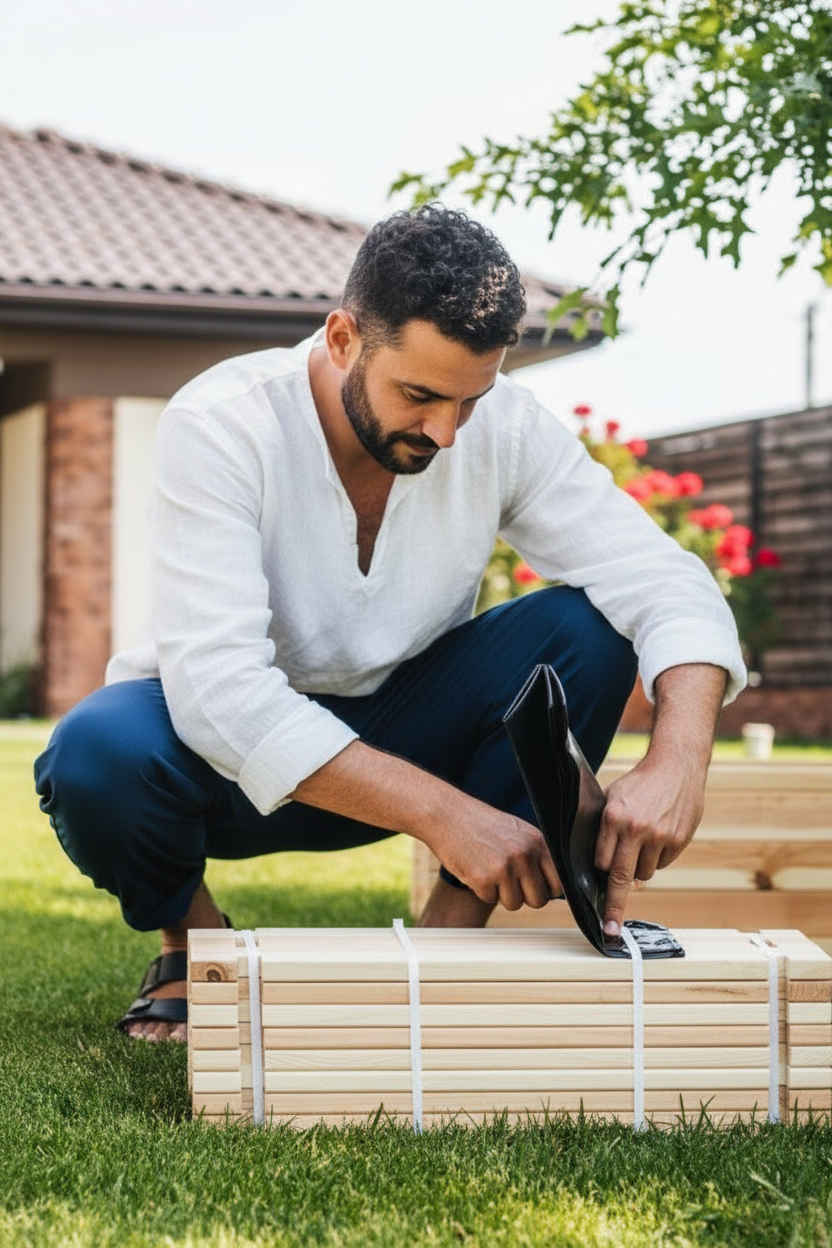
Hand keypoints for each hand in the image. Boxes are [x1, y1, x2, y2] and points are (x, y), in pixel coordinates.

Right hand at [426, 808, 560, 912]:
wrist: (446, 814)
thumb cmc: (480, 824)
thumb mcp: (516, 832)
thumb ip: (535, 855)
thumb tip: (553, 887)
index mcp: (537, 842)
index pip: (557, 883)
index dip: (544, 889)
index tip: (532, 886)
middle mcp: (524, 855)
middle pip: (538, 900)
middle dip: (523, 896)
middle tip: (507, 881)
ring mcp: (504, 868)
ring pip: (514, 904)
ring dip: (501, 894)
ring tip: (489, 871)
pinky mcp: (483, 879)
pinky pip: (490, 900)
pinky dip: (481, 890)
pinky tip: (475, 869)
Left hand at [594, 753, 705, 936]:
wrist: (676, 766)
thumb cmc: (638, 784)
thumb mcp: (612, 798)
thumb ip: (604, 830)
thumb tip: (596, 864)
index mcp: (613, 817)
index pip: (599, 862)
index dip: (597, 876)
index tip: (592, 900)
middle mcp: (635, 829)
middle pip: (620, 878)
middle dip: (614, 907)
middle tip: (610, 930)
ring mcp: (659, 836)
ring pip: (644, 873)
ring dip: (639, 868)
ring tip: (641, 843)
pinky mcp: (678, 840)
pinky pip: (662, 864)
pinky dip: (657, 858)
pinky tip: (657, 836)